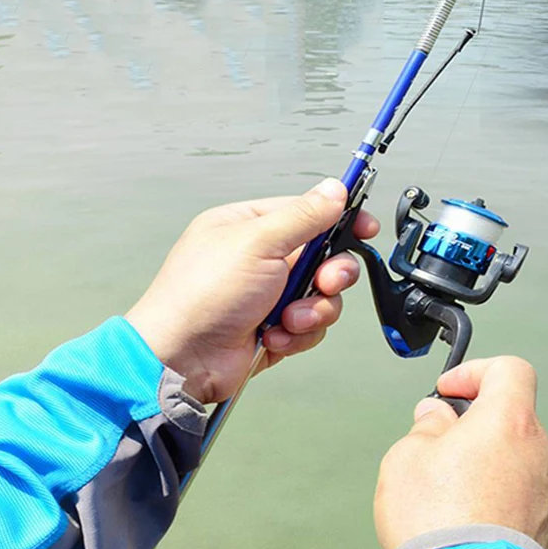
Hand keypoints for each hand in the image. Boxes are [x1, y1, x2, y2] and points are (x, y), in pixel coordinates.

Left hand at [125, 178, 378, 404]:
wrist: (181, 360)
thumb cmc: (204, 293)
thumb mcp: (258, 242)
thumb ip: (303, 216)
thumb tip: (335, 189)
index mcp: (249, 225)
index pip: (307, 211)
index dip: (340, 219)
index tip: (367, 228)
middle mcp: (259, 258)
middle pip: (323, 255)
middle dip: (331, 272)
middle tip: (327, 282)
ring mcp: (266, 295)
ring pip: (321, 294)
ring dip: (312, 309)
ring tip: (289, 319)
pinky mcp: (273, 328)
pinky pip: (309, 326)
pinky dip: (297, 334)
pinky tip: (274, 338)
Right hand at [373, 357, 547, 548]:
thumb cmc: (438, 523)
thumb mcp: (407, 457)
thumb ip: (426, 425)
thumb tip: (437, 417)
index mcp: (511, 420)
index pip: (509, 369)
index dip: (475, 372)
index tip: (450, 390)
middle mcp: (542, 449)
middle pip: (512, 416)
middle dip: (476, 424)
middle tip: (442, 443)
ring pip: (519, 456)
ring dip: (490, 460)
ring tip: (452, 489)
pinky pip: (526, 490)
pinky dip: (502, 491)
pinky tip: (470, 514)